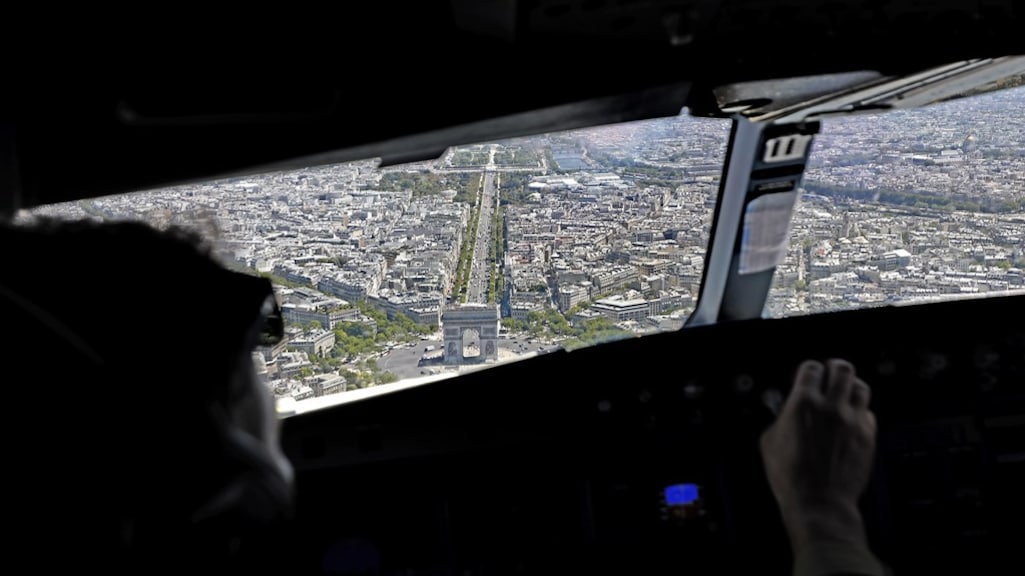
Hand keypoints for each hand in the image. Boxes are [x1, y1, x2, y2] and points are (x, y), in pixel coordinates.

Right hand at [760, 359, 876, 551]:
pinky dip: (860, 413)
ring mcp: (853, 421)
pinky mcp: (868, 437)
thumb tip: (785, 411)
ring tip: (844, 394)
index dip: (809, 370)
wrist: (820, 504)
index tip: (808, 375)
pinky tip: (851, 420)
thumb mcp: (770, 442)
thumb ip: (780, 418)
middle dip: (835, 368)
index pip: (811, 368)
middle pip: (842, 369)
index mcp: (803, 404)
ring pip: (861, 387)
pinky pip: (869, 413)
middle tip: (831, 373)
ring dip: (851, 388)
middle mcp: (831, 408)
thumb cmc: (790, 478)